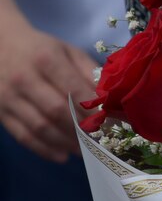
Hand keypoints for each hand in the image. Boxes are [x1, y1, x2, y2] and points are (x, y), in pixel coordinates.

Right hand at [0, 16, 97, 161]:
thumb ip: (89, 73)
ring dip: (66, 143)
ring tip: (85, 150)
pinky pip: (23, 135)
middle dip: (82, 129)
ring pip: (40, 127)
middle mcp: (24, 78)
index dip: (94, 110)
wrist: (0, 45)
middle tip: (100, 140)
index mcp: (46, 60)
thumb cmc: (41, 50)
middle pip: (57, 111)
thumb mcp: (68, 51)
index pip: (74, 90)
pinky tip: (63, 155)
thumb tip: (111, 100)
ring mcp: (8, 96)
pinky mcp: (1, 111)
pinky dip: (45, 149)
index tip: (111, 122)